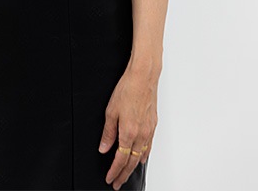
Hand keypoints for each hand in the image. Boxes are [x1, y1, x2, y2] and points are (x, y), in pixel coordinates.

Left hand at [99, 63, 158, 189]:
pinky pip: (149, 146)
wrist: (143, 77)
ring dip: (133, 167)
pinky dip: (144, 156)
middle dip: (124, 174)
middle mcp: (141, 134)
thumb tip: (104, 148)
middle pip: (132, 162)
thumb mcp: (111, 112)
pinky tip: (141, 158)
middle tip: (118, 183)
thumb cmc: (128, 90)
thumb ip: (108, 133)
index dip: (114, 171)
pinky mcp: (153, 125)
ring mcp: (149, 130)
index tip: (110, 179)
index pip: (120, 160)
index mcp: (128, 133)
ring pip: (141, 156)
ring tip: (127, 174)